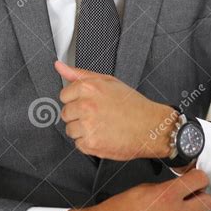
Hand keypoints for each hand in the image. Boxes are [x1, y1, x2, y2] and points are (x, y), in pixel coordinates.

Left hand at [54, 60, 175, 160]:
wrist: (151, 127)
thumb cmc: (133, 105)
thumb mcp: (108, 82)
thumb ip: (80, 74)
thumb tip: (60, 66)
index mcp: (89, 88)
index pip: (64, 95)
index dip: (78, 100)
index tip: (90, 103)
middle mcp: (86, 106)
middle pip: (66, 113)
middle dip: (79, 115)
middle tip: (98, 115)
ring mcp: (88, 125)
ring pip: (70, 130)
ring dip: (83, 130)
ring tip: (102, 126)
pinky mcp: (91, 143)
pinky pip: (79, 144)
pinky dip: (89, 143)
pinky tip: (103, 135)